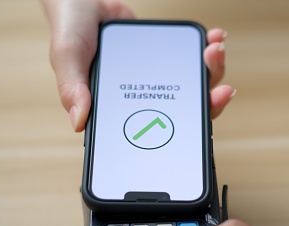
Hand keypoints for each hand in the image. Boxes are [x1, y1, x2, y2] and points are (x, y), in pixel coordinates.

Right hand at [42, 0, 234, 131]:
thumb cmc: (71, 30)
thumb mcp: (67, 57)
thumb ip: (72, 88)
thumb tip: (79, 122)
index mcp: (121, 109)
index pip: (156, 130)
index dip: (184, 131)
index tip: (203, 116)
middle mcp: (144, 96)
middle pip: (184, 109)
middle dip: (208, 100)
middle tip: (221, 88)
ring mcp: (157, 76)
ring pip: (192, 83)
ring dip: (212, 71)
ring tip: (215, 51)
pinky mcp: (165, 56)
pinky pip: (190, 57)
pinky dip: (205, 49)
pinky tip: (214, 38)